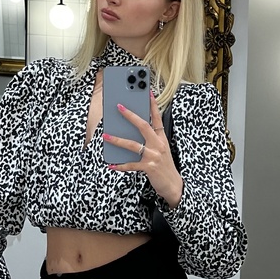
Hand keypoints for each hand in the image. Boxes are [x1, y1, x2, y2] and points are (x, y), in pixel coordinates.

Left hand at [103, 90, 182, 207]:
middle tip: (119, 106)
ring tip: (106, 136)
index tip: (148, 93)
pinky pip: (131, 165)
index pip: (157, 118)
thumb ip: (151, 140)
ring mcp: (154, 155)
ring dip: (118, 140)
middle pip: (144, 126)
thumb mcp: (161, 150)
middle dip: (130, 115)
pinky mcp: (149, 167)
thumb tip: (132, 131)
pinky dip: (120, 165)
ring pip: (133, 144)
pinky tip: (111, 165)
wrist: (173, 185)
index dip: (152, 105)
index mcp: (162, 138)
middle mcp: (158, 144)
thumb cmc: (165, 166)